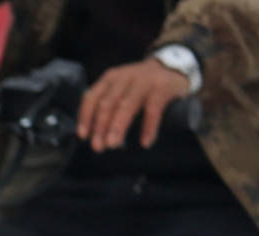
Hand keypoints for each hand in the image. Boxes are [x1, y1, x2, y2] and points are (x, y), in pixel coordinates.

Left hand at [77, 57, 193, 151]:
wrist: (174, 66)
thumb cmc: (142, 85)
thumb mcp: (122, 87)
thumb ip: (109, 103)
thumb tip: (97, 135)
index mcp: (111, 78)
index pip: (92, 97)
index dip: (86, 116)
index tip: (83, 136)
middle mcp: (125, 77)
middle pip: (108, 103)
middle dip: (100, 126)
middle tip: (98, 146)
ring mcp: (144, 81)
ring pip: (127, 105)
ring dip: (118, 126)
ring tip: (113, 144)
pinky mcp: (162, 87)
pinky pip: (153, 109)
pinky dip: (148, 127)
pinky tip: (145, 142)